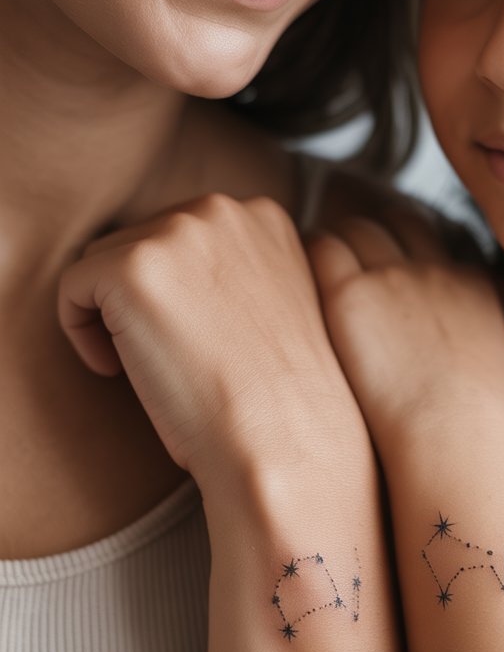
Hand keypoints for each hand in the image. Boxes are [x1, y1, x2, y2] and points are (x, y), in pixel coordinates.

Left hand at [58, 194, 364, 491]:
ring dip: (111, 314)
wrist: (282, 441)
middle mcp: (224, 211)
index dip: (174, 292)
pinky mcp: (133, 266)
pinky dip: (80, 333)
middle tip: (166, 360)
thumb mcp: (272, 311)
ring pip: (102, 261)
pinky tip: (117, 372)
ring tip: (149, 367)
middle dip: (140, 299)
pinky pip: (72, 287)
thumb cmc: (278, 400)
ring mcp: (179, 232)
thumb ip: (233, 273)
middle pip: (139, 239)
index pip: (182, 234)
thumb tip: (173, 279)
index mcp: (264, 219)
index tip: (188, 340)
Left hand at [308, 212, 503, 457]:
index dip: (411, 248)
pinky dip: (309, 254)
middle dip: (374, 233)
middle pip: (397, 221)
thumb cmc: (492, 424)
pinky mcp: (350, 294)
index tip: (392, 266)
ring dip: (338, 243)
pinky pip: (322, 248)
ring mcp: (391, 276)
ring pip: (356, 228)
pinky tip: (295, 276)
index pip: (438, 242)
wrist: (459, 433)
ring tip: (318, 269)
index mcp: (475, 284)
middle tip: (348, 259)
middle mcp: (433, 270)